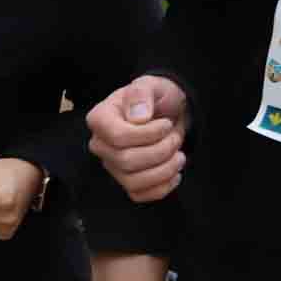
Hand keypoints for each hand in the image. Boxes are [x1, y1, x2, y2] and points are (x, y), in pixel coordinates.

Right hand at [87, 75, 188, 201]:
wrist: (166, 113)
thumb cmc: (155, 99)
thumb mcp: (151, 85)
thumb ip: (141, 94)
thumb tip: (138, 117)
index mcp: (100, 119)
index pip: (118, 137)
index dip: (148, 134)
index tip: (166, 124)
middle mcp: (101, 145)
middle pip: (126, 161)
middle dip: (161, 151)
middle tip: (176, 137)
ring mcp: (112, 166)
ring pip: (133, 181)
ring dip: (165, 170)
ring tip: (180, 155)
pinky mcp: (127, 181)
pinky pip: (140, 195)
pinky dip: (162, 188)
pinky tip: (175, 173)